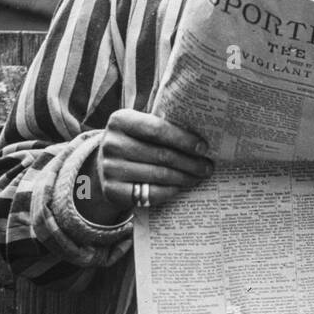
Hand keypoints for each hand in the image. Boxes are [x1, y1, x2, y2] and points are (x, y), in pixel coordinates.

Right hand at [75, 110, 214, 223]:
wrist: (105, 166)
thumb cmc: (135, 142)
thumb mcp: (141, 127)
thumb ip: (163, 126)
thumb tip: (203, 135)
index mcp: (120, 120)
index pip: (157, 129)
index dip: (184, 139)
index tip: (204, 148)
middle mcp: (111, 143)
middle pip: (162, 155)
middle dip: (190, 162)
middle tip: (208, 167)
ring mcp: (110, 168)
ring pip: (159, 175)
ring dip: (185, 177)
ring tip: (200, 177)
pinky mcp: (112, 191)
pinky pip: (150, 193)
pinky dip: (171, 191)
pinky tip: (182, 187)